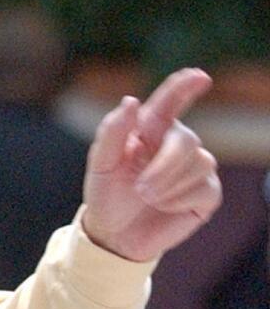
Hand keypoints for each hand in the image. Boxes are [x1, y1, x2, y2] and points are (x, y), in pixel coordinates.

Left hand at [82, 68, 221, 260]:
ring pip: (200, 163)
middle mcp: (174, 143)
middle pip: (186, 140)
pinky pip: (206, 188)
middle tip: (140, 189)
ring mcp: (194, 167)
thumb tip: (131, 100)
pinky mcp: (207, 193)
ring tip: (146, 197)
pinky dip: (179, 200)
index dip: (184, 87)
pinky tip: (164, 206)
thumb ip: (113, 130)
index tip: (199, 76)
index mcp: (148, 130)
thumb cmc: (106, 192)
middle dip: (164, 166)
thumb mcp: (100, 162)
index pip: (168, 103)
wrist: (115, 232)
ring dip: (168, 185)